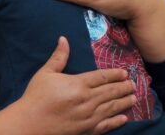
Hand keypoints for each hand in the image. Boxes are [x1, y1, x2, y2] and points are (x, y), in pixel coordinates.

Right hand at [0, 37, 134, 134]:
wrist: (31, 122)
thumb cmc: (37, 95)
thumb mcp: (46, 72)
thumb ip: (58, 57)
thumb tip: (64, 39)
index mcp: (78, 84)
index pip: (101, 77)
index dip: (114, 74)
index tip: (125, 72)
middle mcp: (87, 101)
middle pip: (109, 92)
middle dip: (123, 87)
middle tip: (134, 84)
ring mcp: (88, 117)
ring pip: (111, 108)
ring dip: (123, 102)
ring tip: (133, 98)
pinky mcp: (86, 131)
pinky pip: (106, 126)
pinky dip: (116, 122)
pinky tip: (123, 118)